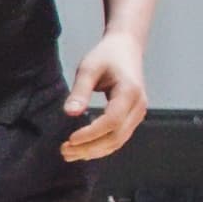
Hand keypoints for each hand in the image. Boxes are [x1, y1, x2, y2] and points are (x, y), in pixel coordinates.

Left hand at [61, 31, 149, 161]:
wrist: (126, 47)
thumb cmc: (106, 55)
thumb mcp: (88, 68)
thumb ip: (80, 91)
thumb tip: (69, 113)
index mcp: (130, 92)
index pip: (112, 121)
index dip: (91, 134)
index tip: (70, 139)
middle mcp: (138, 106)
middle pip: (116, 137)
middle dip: (90, 148)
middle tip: (64, 151)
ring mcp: (138, 113)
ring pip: (118, 141)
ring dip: (94, 151)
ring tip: (70, 154)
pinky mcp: (133, 117)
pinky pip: (118, 137)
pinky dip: (101, 146)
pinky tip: (83, 150)